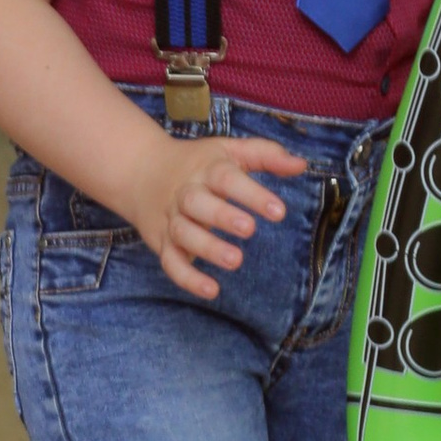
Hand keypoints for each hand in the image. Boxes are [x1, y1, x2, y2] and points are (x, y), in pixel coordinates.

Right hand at [131, 126, 307, 301]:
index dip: (251, 194)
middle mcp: (186, 194)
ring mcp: (172, 219)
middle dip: (221, 216)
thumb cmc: (197, 163)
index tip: (278, 211)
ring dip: (207, 248)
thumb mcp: (230, 150)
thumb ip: (266, 155)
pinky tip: (211, 290)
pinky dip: (187, 278)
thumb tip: (301, 164)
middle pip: (197, 203)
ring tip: (235, 260)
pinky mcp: (161, 242)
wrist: (140, 171)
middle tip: (249, 230)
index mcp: (206, 169)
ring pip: (183, 233)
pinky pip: (170, 262)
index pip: (227, 178)